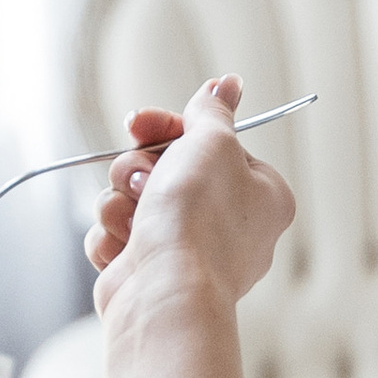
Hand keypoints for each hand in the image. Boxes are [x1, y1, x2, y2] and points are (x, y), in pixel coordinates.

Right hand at [87, 75, 293, 315]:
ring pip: (136, 201)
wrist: (163, 293)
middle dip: (139, 169)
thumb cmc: (198, 217)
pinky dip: (114, 237)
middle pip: (168, 169)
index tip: (140, 124)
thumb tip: (229, 84)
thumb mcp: (212, 143)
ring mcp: (190, 253)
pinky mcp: (152, 274)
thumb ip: (214, 110)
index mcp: (263, 195)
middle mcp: (233, 226)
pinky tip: (125, 250)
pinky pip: (121, 236)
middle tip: (141, 181)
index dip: (169, 129)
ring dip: (122, 202)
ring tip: (133, 220)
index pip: (208, 143)